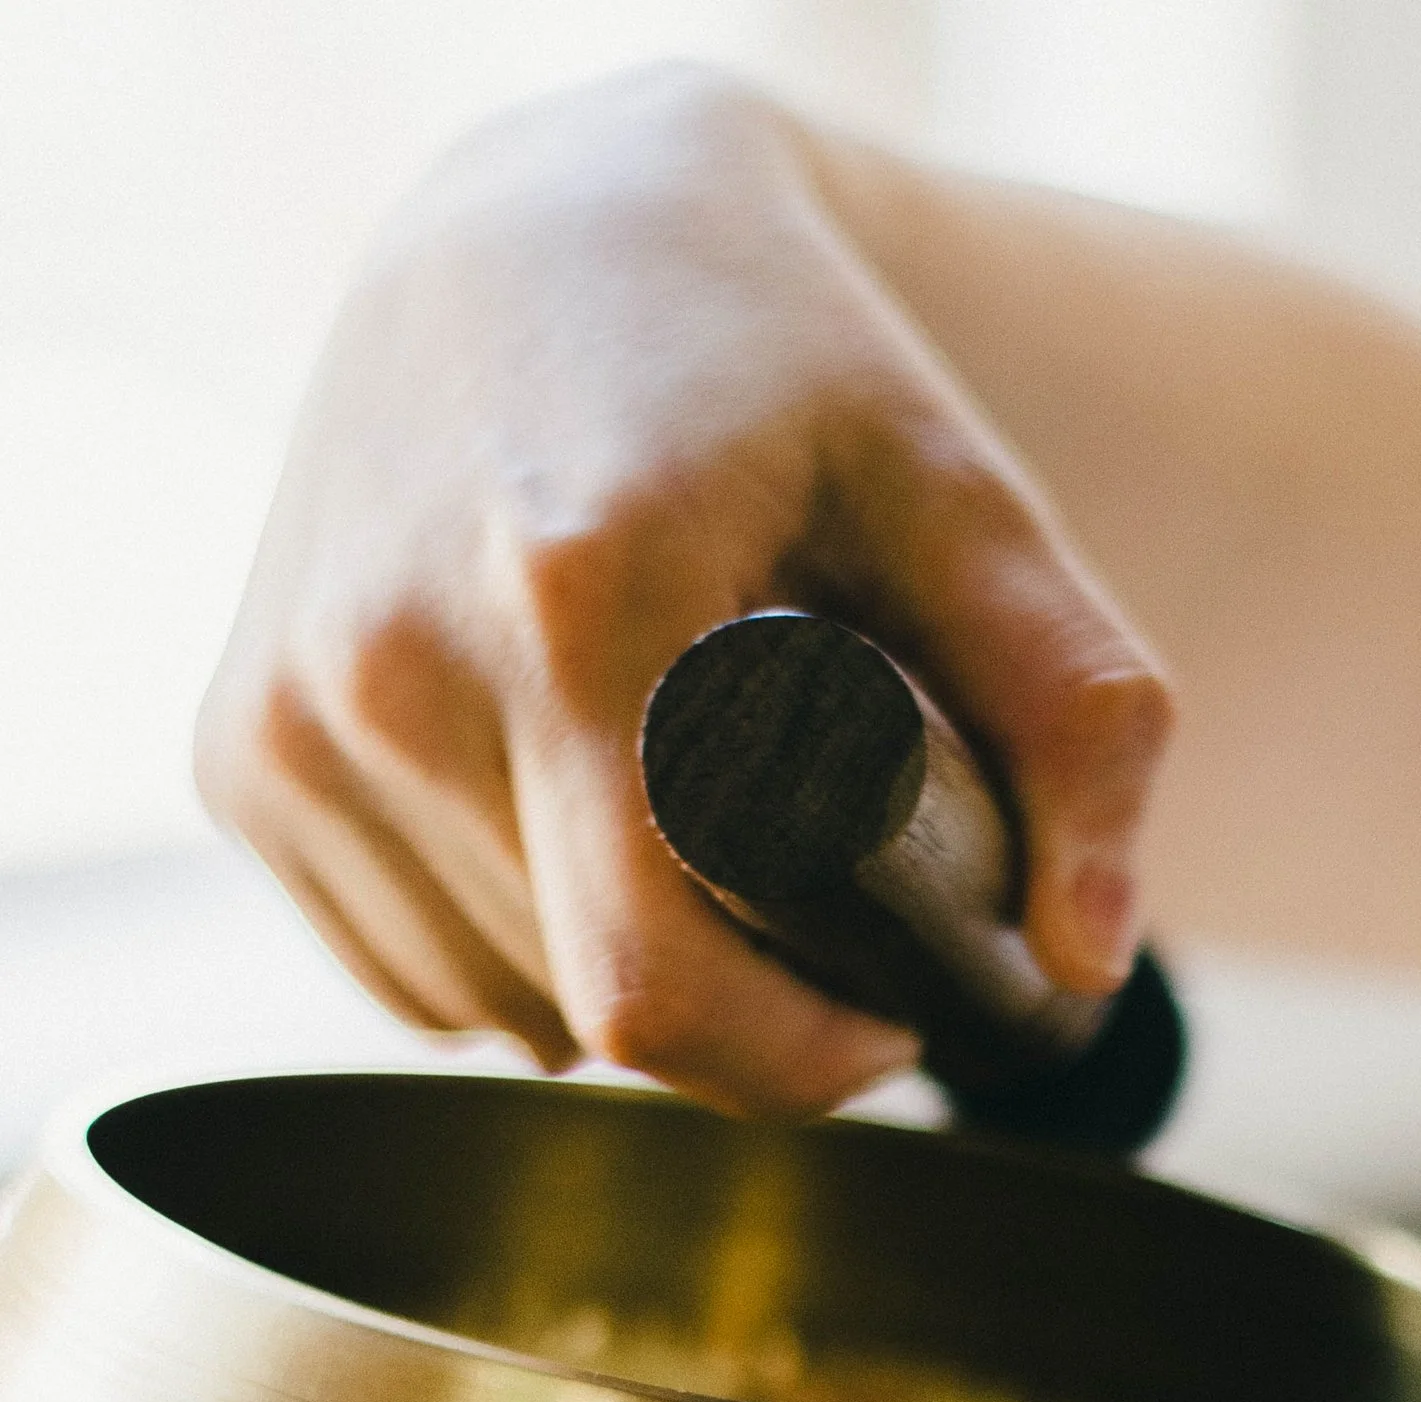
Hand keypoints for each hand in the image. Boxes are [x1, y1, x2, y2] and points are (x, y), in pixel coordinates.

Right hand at [197, 64, 1172, 1114]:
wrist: (541, 230)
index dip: (795, 1059)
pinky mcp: (240, 754)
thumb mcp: (963, 498)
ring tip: (690, 839)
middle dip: (737, 1019)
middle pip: (590, 1013)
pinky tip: (573, 832)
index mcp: (577, 598)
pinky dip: (509, 958)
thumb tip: (1088, 957)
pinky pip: (406, 974)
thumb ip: (1080, 718)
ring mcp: (294, 716)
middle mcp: (395, 661)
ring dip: (619, 992)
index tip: (887, 1011)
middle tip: (815, 913)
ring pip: (498, 1012)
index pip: (657, 985)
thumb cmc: (776, 369)